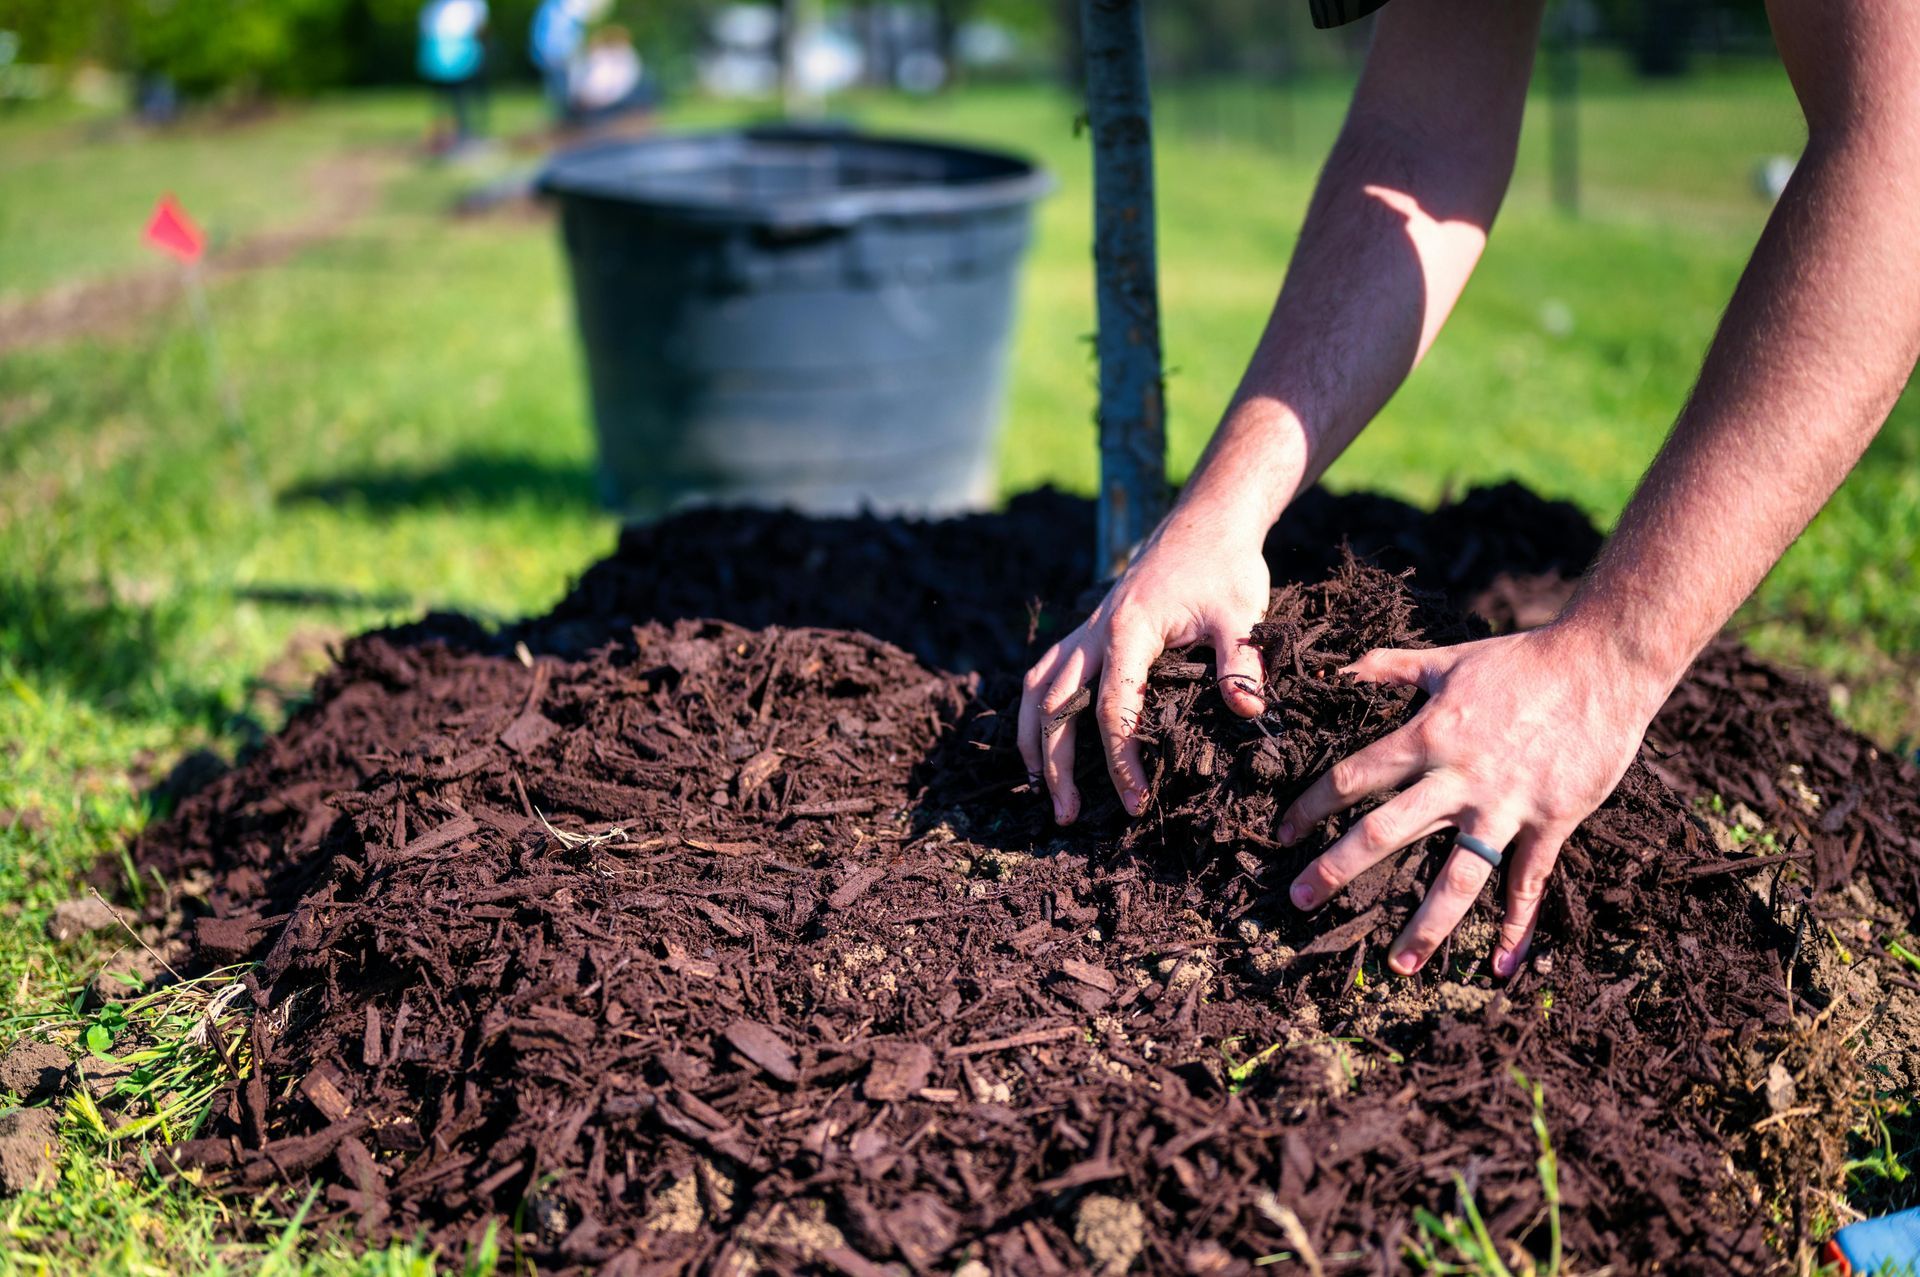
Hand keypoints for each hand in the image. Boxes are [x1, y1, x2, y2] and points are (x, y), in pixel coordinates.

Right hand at [1018, 507, 1270, 823]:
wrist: (1205, 522)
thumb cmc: (1225, 567)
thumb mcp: (1241, 613)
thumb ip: (1242, 662)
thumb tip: (1247, 712)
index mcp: (1128, 632)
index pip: (1111, 709)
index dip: (1120, 761)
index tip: (1135, 802)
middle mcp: (1095, 632)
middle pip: (1055, 706)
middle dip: (1056, 765)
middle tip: (1067, 816)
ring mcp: (1086, 630)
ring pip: (1036, 688)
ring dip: (1032, 740)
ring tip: (1039, 788)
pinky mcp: (1089, 630)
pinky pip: (1045, 672)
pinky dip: (1035, 709)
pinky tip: (1041, 740)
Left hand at [1280, 622, 1667, 978]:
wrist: (1602, 664)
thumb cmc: (1522, 660)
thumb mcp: (1448, 658)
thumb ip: (1389, 667)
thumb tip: (1340, 669)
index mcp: (1427, 736)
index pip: (1353, 778)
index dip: (1311, 807)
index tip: (1283, 833)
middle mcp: (1459, 778)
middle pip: (1384, 833)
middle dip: (1337, 869)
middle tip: (1300, 901)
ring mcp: (1506, 806)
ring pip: (1457, 877)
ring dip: (1426, 925)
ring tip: (1400, 966)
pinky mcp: (1552, 822)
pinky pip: (1528, 883)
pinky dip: (1517, 926)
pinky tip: (1502, 965)